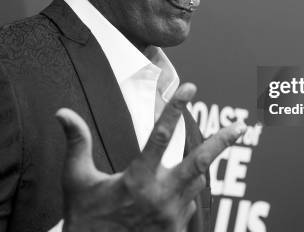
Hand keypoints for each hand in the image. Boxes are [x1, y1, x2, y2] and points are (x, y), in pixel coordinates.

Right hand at [56, 83, 245, 231]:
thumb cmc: (84, 220)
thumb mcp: (76, 181)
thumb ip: (77, 143)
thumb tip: (62, 112)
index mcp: (136, 181)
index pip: (161, 136)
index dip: (175, 108)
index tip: (188, 88)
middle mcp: (160, 197)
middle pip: (199, 162)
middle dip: (222, 142)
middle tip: (241, 126)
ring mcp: (172, 217)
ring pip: (196, 183)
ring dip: (197, 168)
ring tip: (188, 163)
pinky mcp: (176, 231)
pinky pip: (189, 205)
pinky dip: (183, 195)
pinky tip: (166, 198)